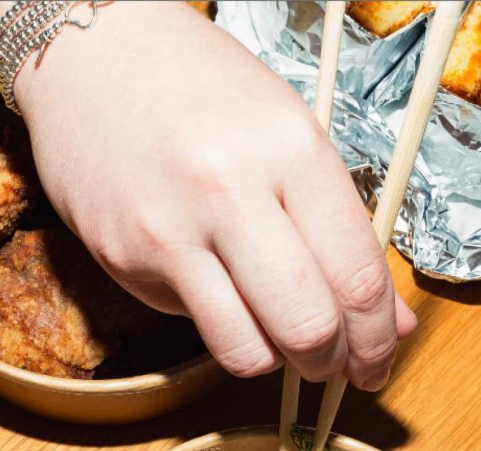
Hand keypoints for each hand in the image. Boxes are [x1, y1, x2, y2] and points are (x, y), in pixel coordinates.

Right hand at [6, 1, 415, 387]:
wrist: (92, 54)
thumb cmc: (201, 87)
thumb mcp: (291, 135)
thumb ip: (342, 230)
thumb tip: (388, 321)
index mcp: (291, 150)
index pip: (357, 275)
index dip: (378, 338)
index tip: (380, 358)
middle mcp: (231, 192)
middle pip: (308, 327)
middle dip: (333, 363)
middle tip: (336, 365)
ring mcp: (171, 231)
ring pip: (248, 350)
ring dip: (276, 361)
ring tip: (280, 339)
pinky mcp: (125, 259)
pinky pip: (192, 324)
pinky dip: (220, 324)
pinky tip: (219, 288)